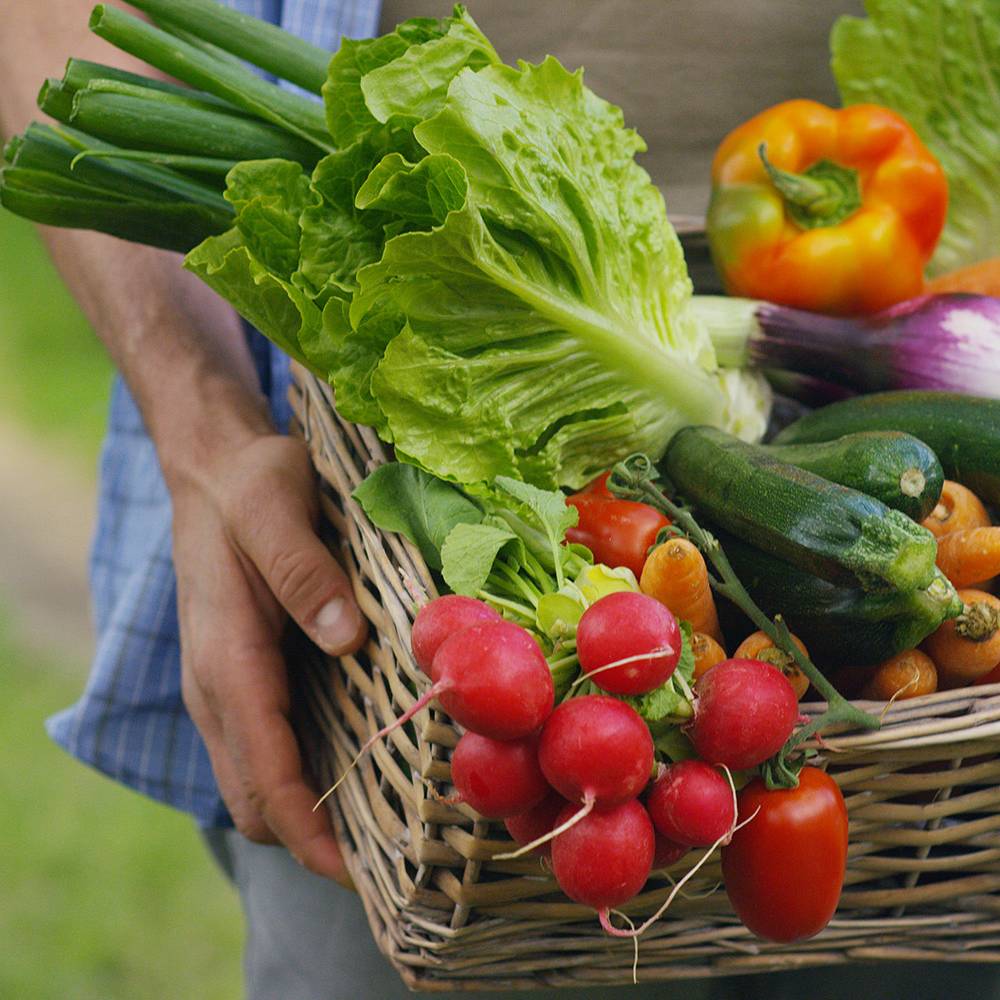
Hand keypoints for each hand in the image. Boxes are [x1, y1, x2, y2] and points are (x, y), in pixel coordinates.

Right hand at [171, 425, 366, 883]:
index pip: (263, 772)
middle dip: (311, 840)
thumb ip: (302, 571)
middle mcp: (218, 687)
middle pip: (256, 798)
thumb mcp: (275, 507)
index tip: (358, 871)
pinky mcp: (243, 676)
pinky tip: (357, 767)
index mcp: (226, 659)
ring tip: (383, 824)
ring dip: (308, 814)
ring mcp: (226, 686)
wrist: (215, 468)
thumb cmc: (250, 484)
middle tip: (391, 853)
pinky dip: (302, 777)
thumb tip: (345, 639)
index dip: (307, 832)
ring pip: (258, 781)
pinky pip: (267, 748)